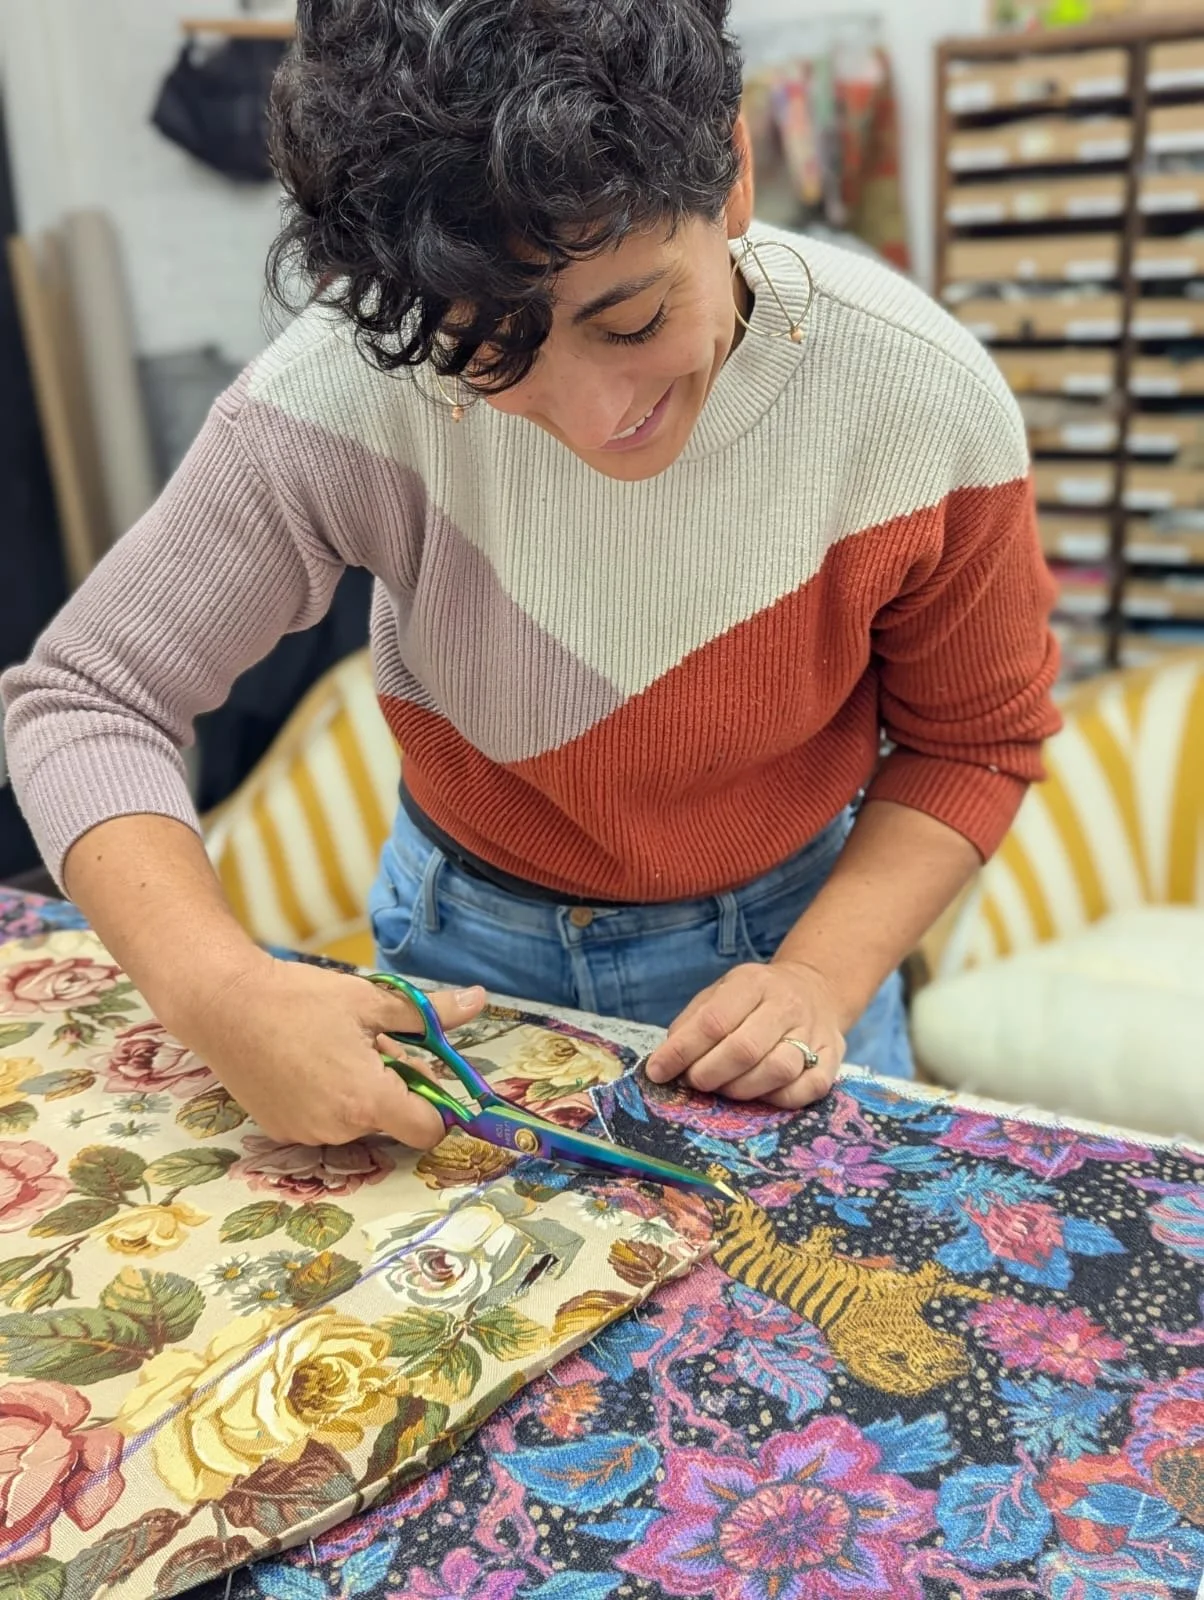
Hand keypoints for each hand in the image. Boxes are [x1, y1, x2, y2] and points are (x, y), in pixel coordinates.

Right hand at [166, 954, 486, 1148]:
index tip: (425, 1074)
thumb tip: (480, 1000)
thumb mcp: (371, 1001)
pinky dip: (326, 1099)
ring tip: (332, 1050)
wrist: (223, 1005)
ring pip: (356, 1122)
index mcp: (368, 1099)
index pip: (427, 1130)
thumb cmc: (300, 999)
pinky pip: (323, 1122)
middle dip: (393, 1088)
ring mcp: (305, 1134)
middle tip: (372, 1045)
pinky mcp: (279, 1130)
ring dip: (359, 1093)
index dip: (436, 1105)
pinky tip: (305, 1063)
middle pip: (391, 1122)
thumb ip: (429, 1013)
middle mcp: (338, 1129)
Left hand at [644, 960, 844, 1109]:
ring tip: (725, 1088)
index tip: (658, 1071)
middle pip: (744, 1049)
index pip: (714, 1021)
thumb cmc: (754, 999)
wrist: (815, 989)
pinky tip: (761, 1095)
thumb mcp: (719, 994)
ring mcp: (814, 1032)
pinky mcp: (833, 1058)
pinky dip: (778, 1099)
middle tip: (694, 1083)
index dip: (682, 1051)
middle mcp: (786, 1005)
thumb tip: (664, 1063)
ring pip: (778, 1070)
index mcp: (753, 983)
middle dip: (709, 1074)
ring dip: (741, 1090)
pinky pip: (807, 1089)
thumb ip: (691, 1024)